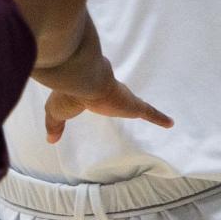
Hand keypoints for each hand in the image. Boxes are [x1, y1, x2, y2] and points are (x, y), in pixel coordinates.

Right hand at [44, 80, 172, 143]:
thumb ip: (55, 124)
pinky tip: (170, 123)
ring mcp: (123, 98)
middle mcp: (109, 91)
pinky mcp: (132, 104)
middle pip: (118, 95)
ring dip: (140, 107)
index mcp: (90, 91)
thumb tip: (50, 139)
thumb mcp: (56, 111)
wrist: (82, 80)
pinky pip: (149, 112)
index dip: (100, 94)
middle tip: (125, 102)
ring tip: (149, 113)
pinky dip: (159, 118)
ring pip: (135, 103)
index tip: (102, 97)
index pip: (98, 92)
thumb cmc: (68, 94)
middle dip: (121, 97)